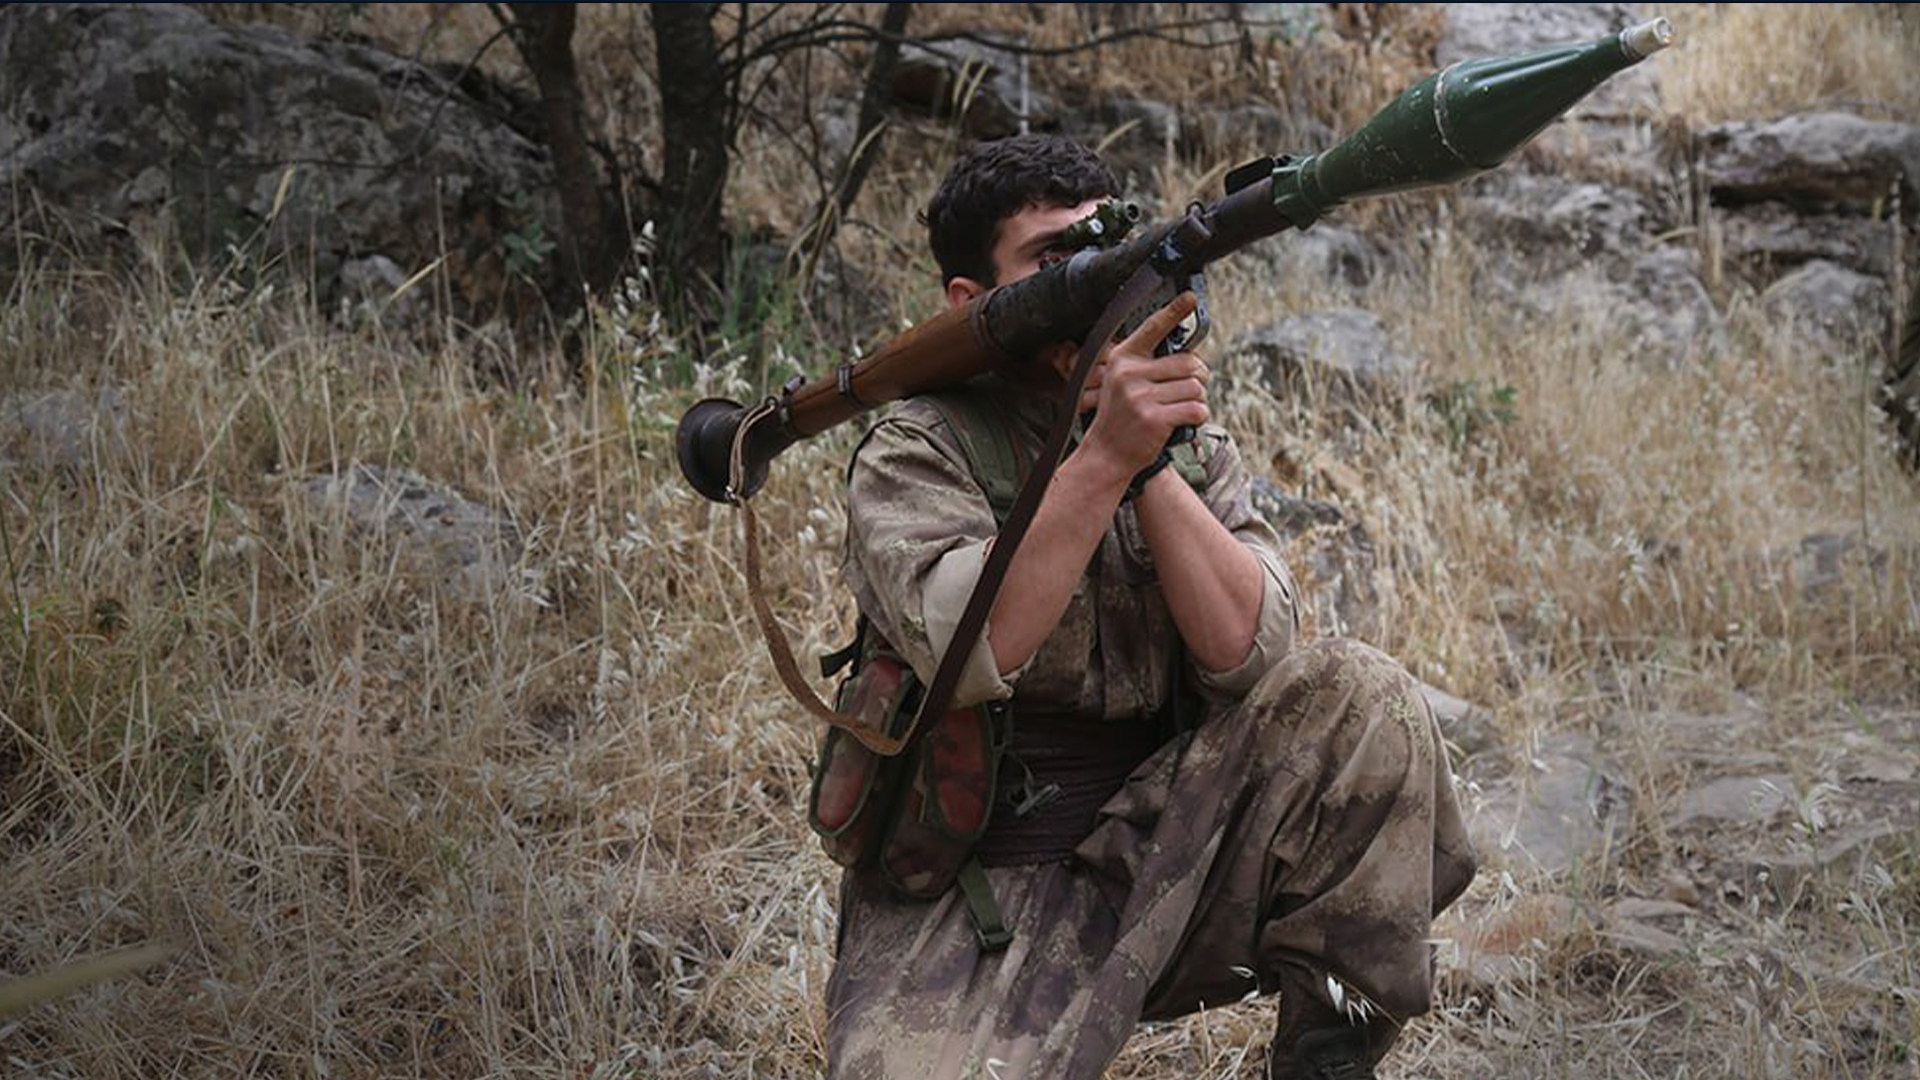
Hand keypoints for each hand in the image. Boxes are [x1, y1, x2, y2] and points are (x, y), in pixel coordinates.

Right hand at [1078, 292, 1210, 476]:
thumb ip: (1148, 366)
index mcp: (1123, 359)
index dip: (1174, 311)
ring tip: (1181, 409)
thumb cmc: (1120, 418)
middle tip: (1191, 389)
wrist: (1106, 454)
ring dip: (1197, 400)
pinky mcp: (1154, 418)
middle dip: (1199, 377)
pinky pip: (1196, 409)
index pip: (1152, 328)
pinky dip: (1198, 417)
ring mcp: (1140, 396)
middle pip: (1189, 362)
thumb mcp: (1123, 384)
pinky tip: (1184, 422)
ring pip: (1195, 387)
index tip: (1189, 298)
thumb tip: (1191, 357)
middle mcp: (1130, 374)